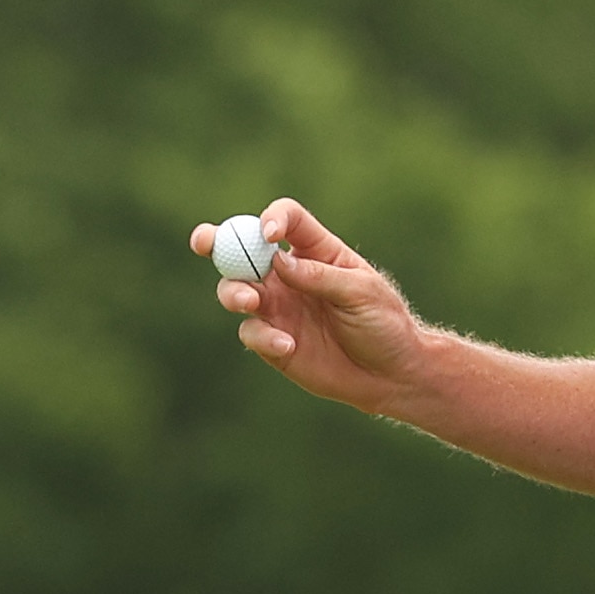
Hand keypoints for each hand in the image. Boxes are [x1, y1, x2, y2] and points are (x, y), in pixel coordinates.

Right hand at [191, 197, 423, 417]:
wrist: (389, 374)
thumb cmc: (383, 323)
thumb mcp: (361, 292)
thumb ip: (318, 276)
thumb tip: (276, 261)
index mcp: (315, 250)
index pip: (286, 219)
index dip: (271, 219)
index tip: (267, 234)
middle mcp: (288, 275)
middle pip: (242, 249)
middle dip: (217, 241)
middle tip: (204, 242)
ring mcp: (277, 308)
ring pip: (235, 290)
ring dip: (234, 292)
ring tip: (249, 302)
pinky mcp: (272, 342)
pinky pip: (251, 333)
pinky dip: (262, 337)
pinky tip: (288, 346)